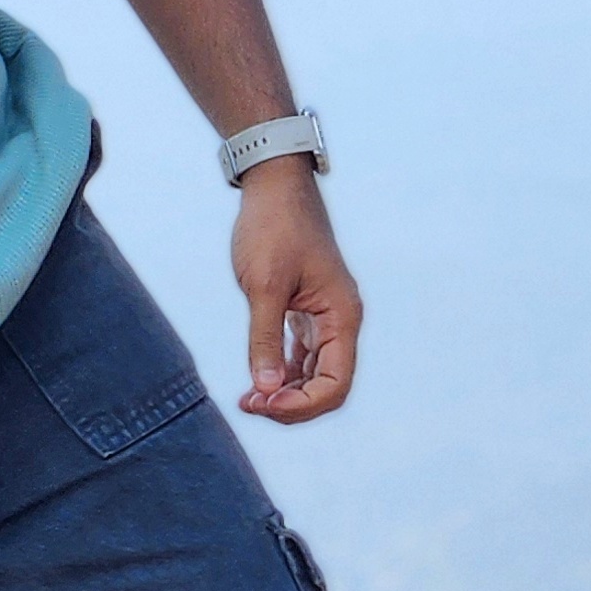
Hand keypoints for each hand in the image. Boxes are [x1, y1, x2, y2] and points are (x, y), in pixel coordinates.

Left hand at [231, 160, 362, 421]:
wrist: (273, 185)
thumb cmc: (273, 228)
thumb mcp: (263, 286)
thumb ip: (265, 339)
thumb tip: (265, 389)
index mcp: (342, 316)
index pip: (334, 384)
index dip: (301, 404)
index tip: (263, 403)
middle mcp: (340, 321)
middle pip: (327, 385)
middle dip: (292, 403)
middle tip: (249, 405)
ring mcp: (324, 317)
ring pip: (313, 373)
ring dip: (285, 391)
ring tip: (249, 399)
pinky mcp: (306, 310)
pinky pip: (301, 355)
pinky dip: (282, 372)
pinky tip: (257, 380)